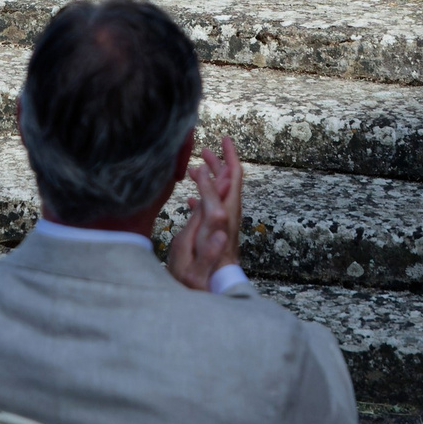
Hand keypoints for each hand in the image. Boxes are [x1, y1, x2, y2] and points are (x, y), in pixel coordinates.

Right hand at [166, 137, 244, 290]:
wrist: (215, 284)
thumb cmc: (207, 261)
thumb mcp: (204, 228)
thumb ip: (207, 200)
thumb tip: (207, 177)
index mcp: (226, 208)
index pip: (232, 175)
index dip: (229, 155)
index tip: (224, 139)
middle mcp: (228, 212)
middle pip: (227, 182)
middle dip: (217, 164)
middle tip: (204, 150)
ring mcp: (223, 222)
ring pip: (218, 194)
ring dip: (208, 180)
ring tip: (194, 170)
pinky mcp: (217, 232)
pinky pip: (210, 207)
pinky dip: (202, 198)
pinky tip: (190, 200)